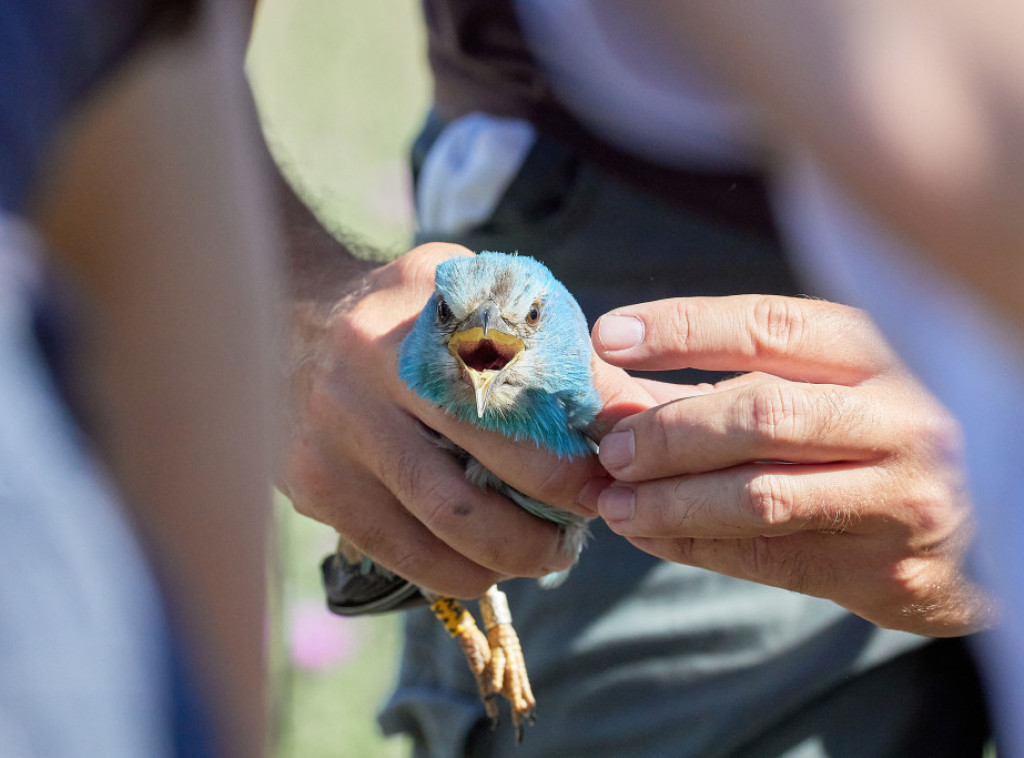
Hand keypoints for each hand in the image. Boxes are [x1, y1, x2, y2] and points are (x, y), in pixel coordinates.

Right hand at [281, 243, 645, 597]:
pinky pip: (400, 553)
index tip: (610, 477)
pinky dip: (455, 572)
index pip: (524, 388)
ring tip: (546, 554)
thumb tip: (630, 417)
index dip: (574, 446)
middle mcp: (374, 364)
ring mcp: (334, 428)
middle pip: (490, 459)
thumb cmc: (413, 318)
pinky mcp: (311, 483)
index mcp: (431, 312)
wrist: (292, 316)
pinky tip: (484, 566)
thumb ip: (556, 351)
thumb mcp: (481, 301)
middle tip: (588, 524)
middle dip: (556, 508)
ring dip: (513, 554)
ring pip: (446, 523)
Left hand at [584, 294, 993, 635]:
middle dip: (667, 433)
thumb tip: (609, 378)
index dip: (681, 329)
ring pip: (759, 498)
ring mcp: (903, 500)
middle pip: (759, 416)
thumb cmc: (879, 434)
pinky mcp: (890, 572)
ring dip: (669, 502)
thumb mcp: (824, 383)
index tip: (609, 338)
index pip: (769, 328)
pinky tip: (652, 535)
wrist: (994, 521)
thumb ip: (723, 379)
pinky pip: (769, 560)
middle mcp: (904, 419)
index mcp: (883, 353)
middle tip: (612, 448)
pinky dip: (695, 546)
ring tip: (614, 501)